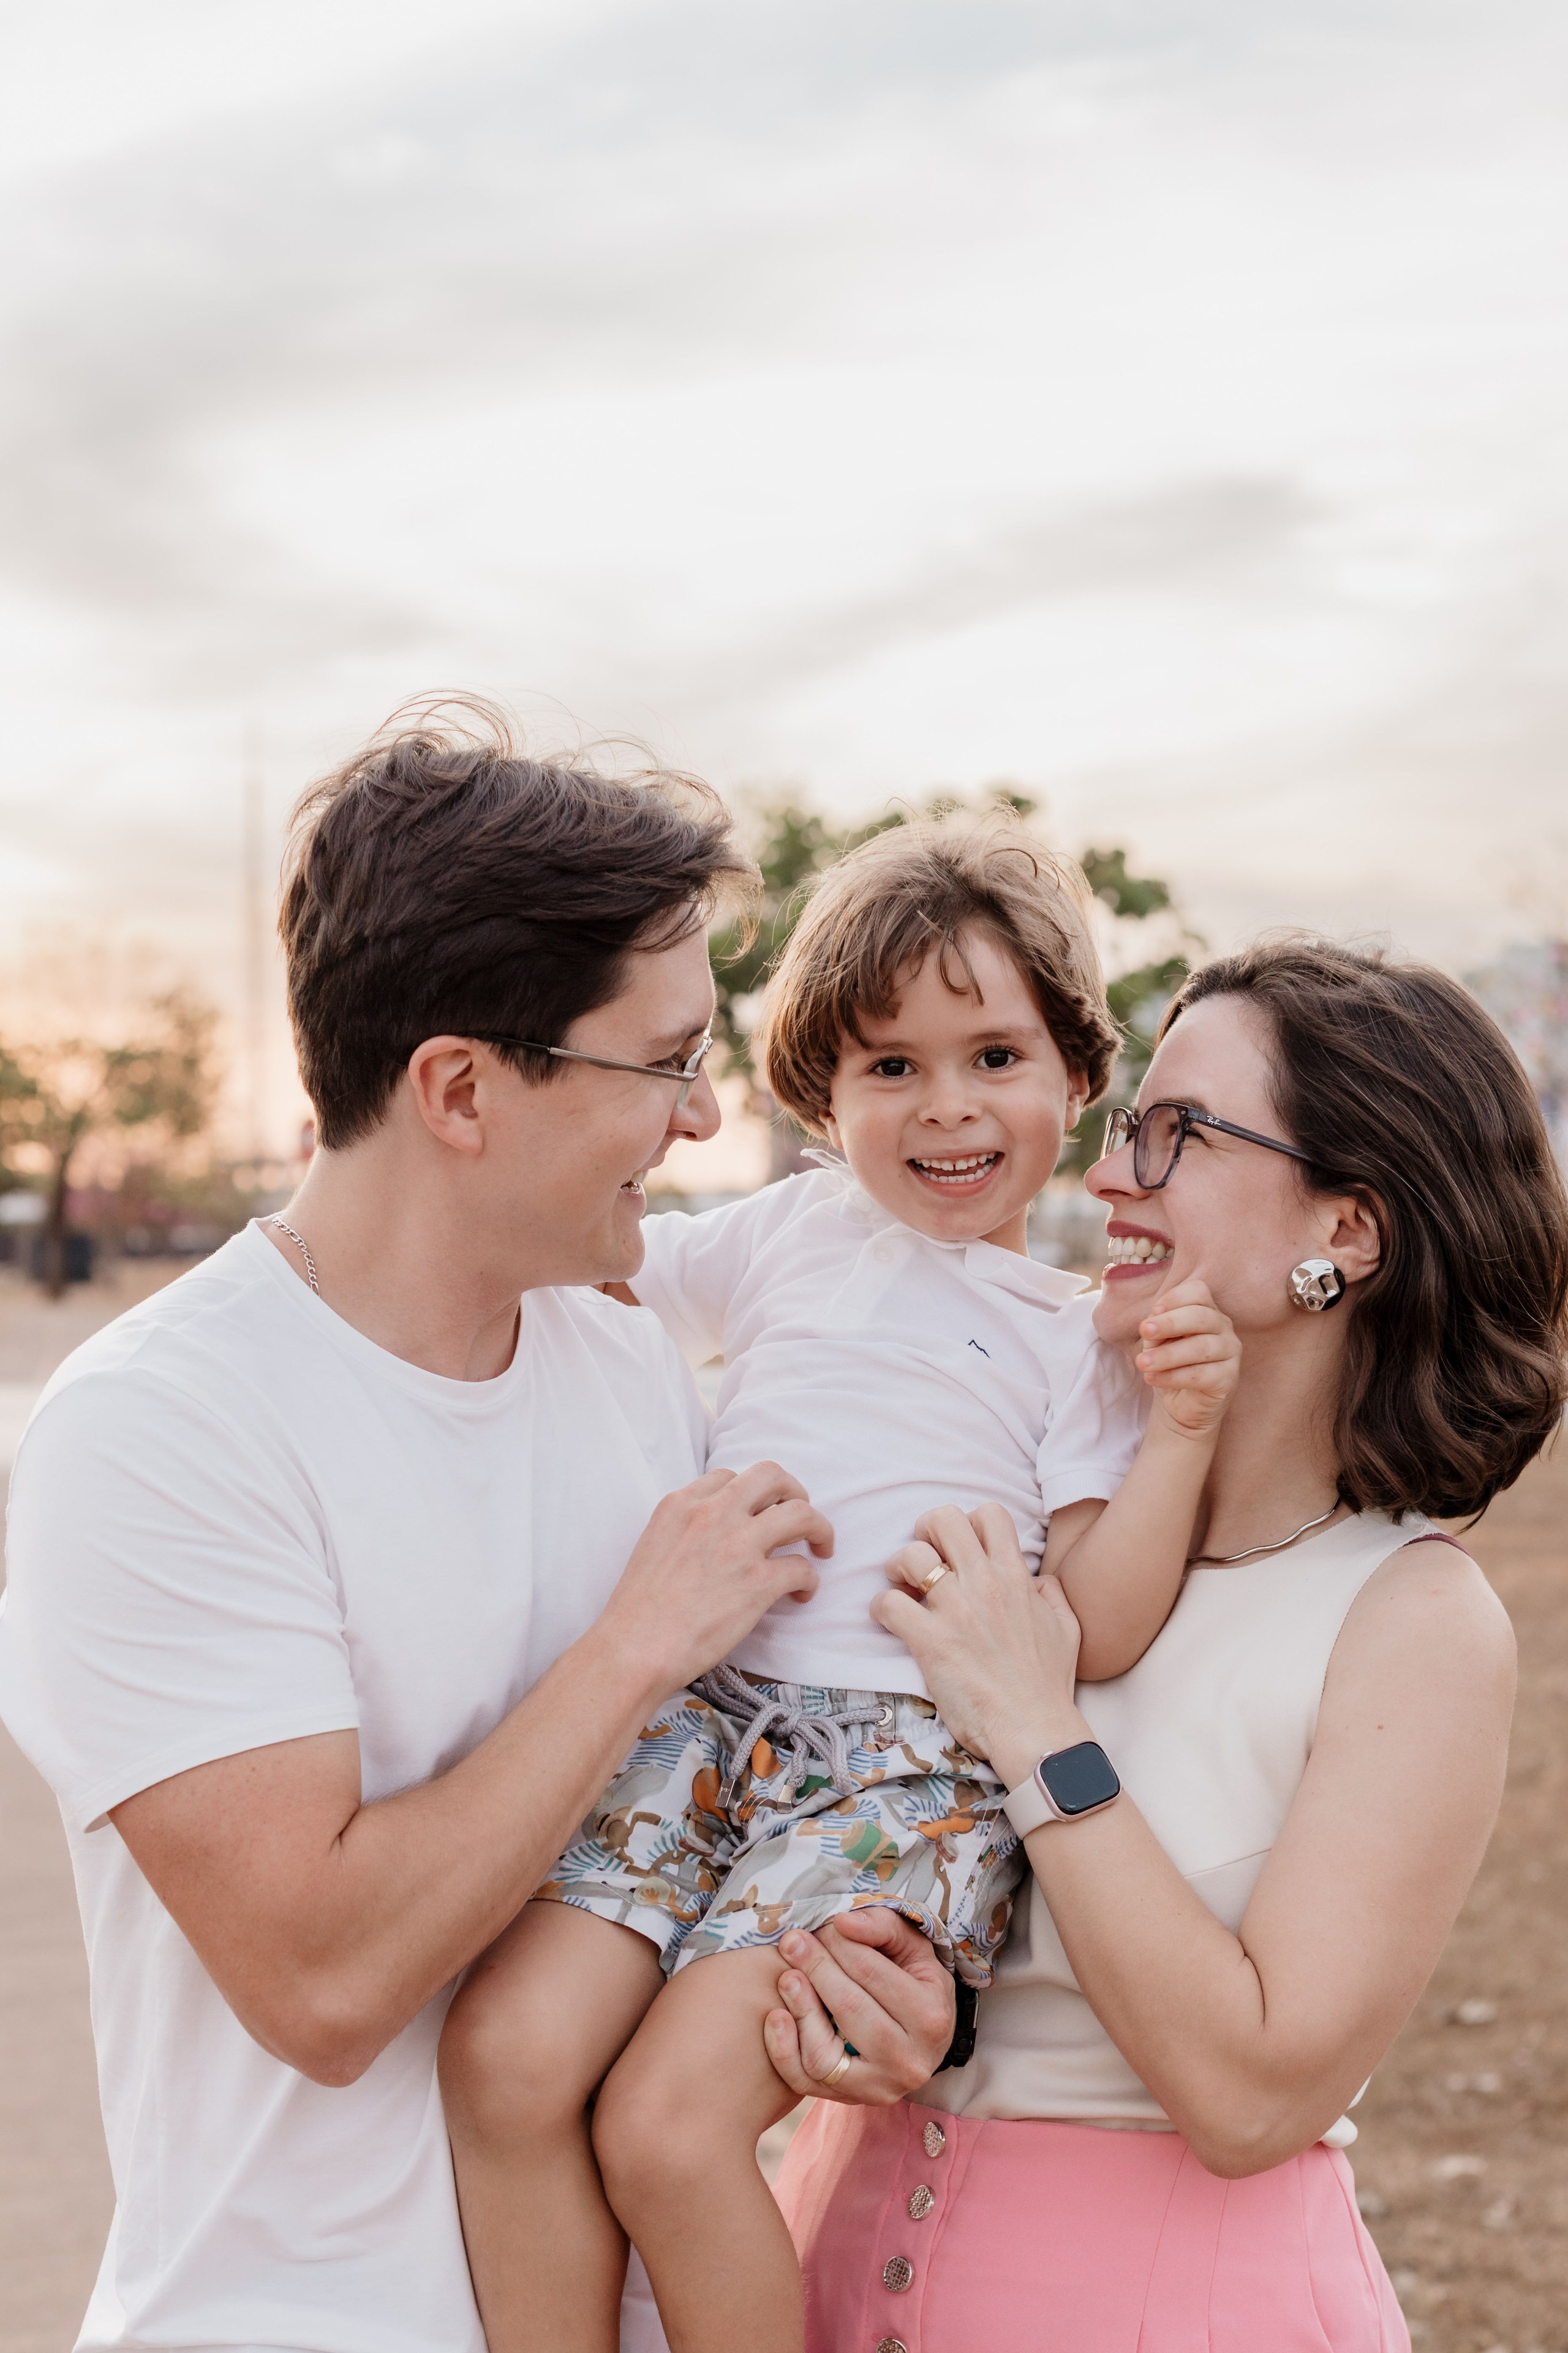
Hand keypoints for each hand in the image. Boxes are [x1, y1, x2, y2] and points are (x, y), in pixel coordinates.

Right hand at [608, 1463, 833, 1698]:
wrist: (634, 1648)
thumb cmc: (637, 1611)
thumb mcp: (653, 1545)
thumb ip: (685, 1530)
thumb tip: (714, 1540)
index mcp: (681, 1504)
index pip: (729, 1476)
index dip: (750, 1494)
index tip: (758, 1513)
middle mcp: (713, 1514)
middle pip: (771, 1476)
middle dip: (794, 1492)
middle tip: (800, 1517)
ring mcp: (738, 1545)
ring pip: (801, 1514)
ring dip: (819, 1528)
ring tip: (821, 1547)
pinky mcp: (757, 1583)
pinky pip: (803, 1568)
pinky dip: (810, 1580)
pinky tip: (801, 1594)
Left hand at [762, 1910, 955, 2104]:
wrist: (918, 2040)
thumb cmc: (912, 1983)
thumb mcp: (911, 1948)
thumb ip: (882, 1926)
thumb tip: (842, 1922)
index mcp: (930, 2016)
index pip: (870, 1971)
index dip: (838, 1943)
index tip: (821, 1925)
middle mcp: (909, 2060)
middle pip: (848, 2008)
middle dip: (814, 1967)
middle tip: (792, 1941)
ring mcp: (878, 2088)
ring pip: (824, 2054)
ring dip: (799, 2009)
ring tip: (787, 1977)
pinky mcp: (850, 2101)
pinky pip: (805, 2082)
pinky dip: (783, 2051)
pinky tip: (776, 2017)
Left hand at [874, 1503, 1086, 1786]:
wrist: (1035, 1728)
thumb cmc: (1049, 1685)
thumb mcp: (1066, 1629)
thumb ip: (1052, 1595)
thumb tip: (1039, 1580)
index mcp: (1015, 1577)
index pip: (989, 1514)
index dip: (969, 1523)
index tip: (961, 1550)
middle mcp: (984, 1584)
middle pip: (944, 1519)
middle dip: (926, 1531)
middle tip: (925, 1559)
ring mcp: (956, 1610)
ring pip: (911, 1554)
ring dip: (899, 1567)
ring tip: (905, 1588)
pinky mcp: (930, 1641)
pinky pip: (889, 1603)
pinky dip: (882, 1608)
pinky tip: (891, 1621)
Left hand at [1135, 1276, 1240, 1444]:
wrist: (1180, 1402)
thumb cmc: (1169, 1363)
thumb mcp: (1158, 1340)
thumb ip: (1156, 1327)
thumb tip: (1151, 1323)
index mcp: (1206, 1310)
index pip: (1198, 1292)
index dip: (1174, 1298)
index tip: (1152, 1311)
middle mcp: (1223, 1327)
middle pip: (1201, 1316)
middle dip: (1169, 1323)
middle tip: (1143, 1331)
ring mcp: (1230, 1352)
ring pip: (1201, 1347)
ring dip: (1167, 1354)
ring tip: (1142, 1362)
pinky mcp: (1229, 1379)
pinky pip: (1201, 1375)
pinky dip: (1173, 1376)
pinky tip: (1152, 1378)